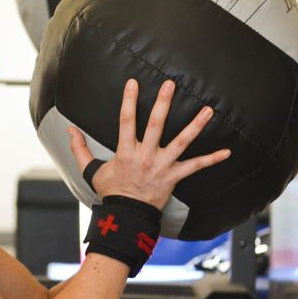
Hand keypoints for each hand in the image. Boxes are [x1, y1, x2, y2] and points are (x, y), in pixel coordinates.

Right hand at [68, 78, 230, 210]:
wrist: (127, 216)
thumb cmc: (112, 192)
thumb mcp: (92, 171)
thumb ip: (80, 150)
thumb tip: (70, 131)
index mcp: (126, 151)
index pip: (126, 120)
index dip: (129, 100)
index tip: (133, 82)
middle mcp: (145, 155)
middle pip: (156, 124)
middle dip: (163, 103)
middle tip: (171, 84)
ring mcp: (162, 165)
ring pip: (181, 141)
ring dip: (196, 125)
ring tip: (208, 109)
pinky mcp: (174, 177)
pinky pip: (196, 167)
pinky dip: (212, 160)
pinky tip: (227, 152)